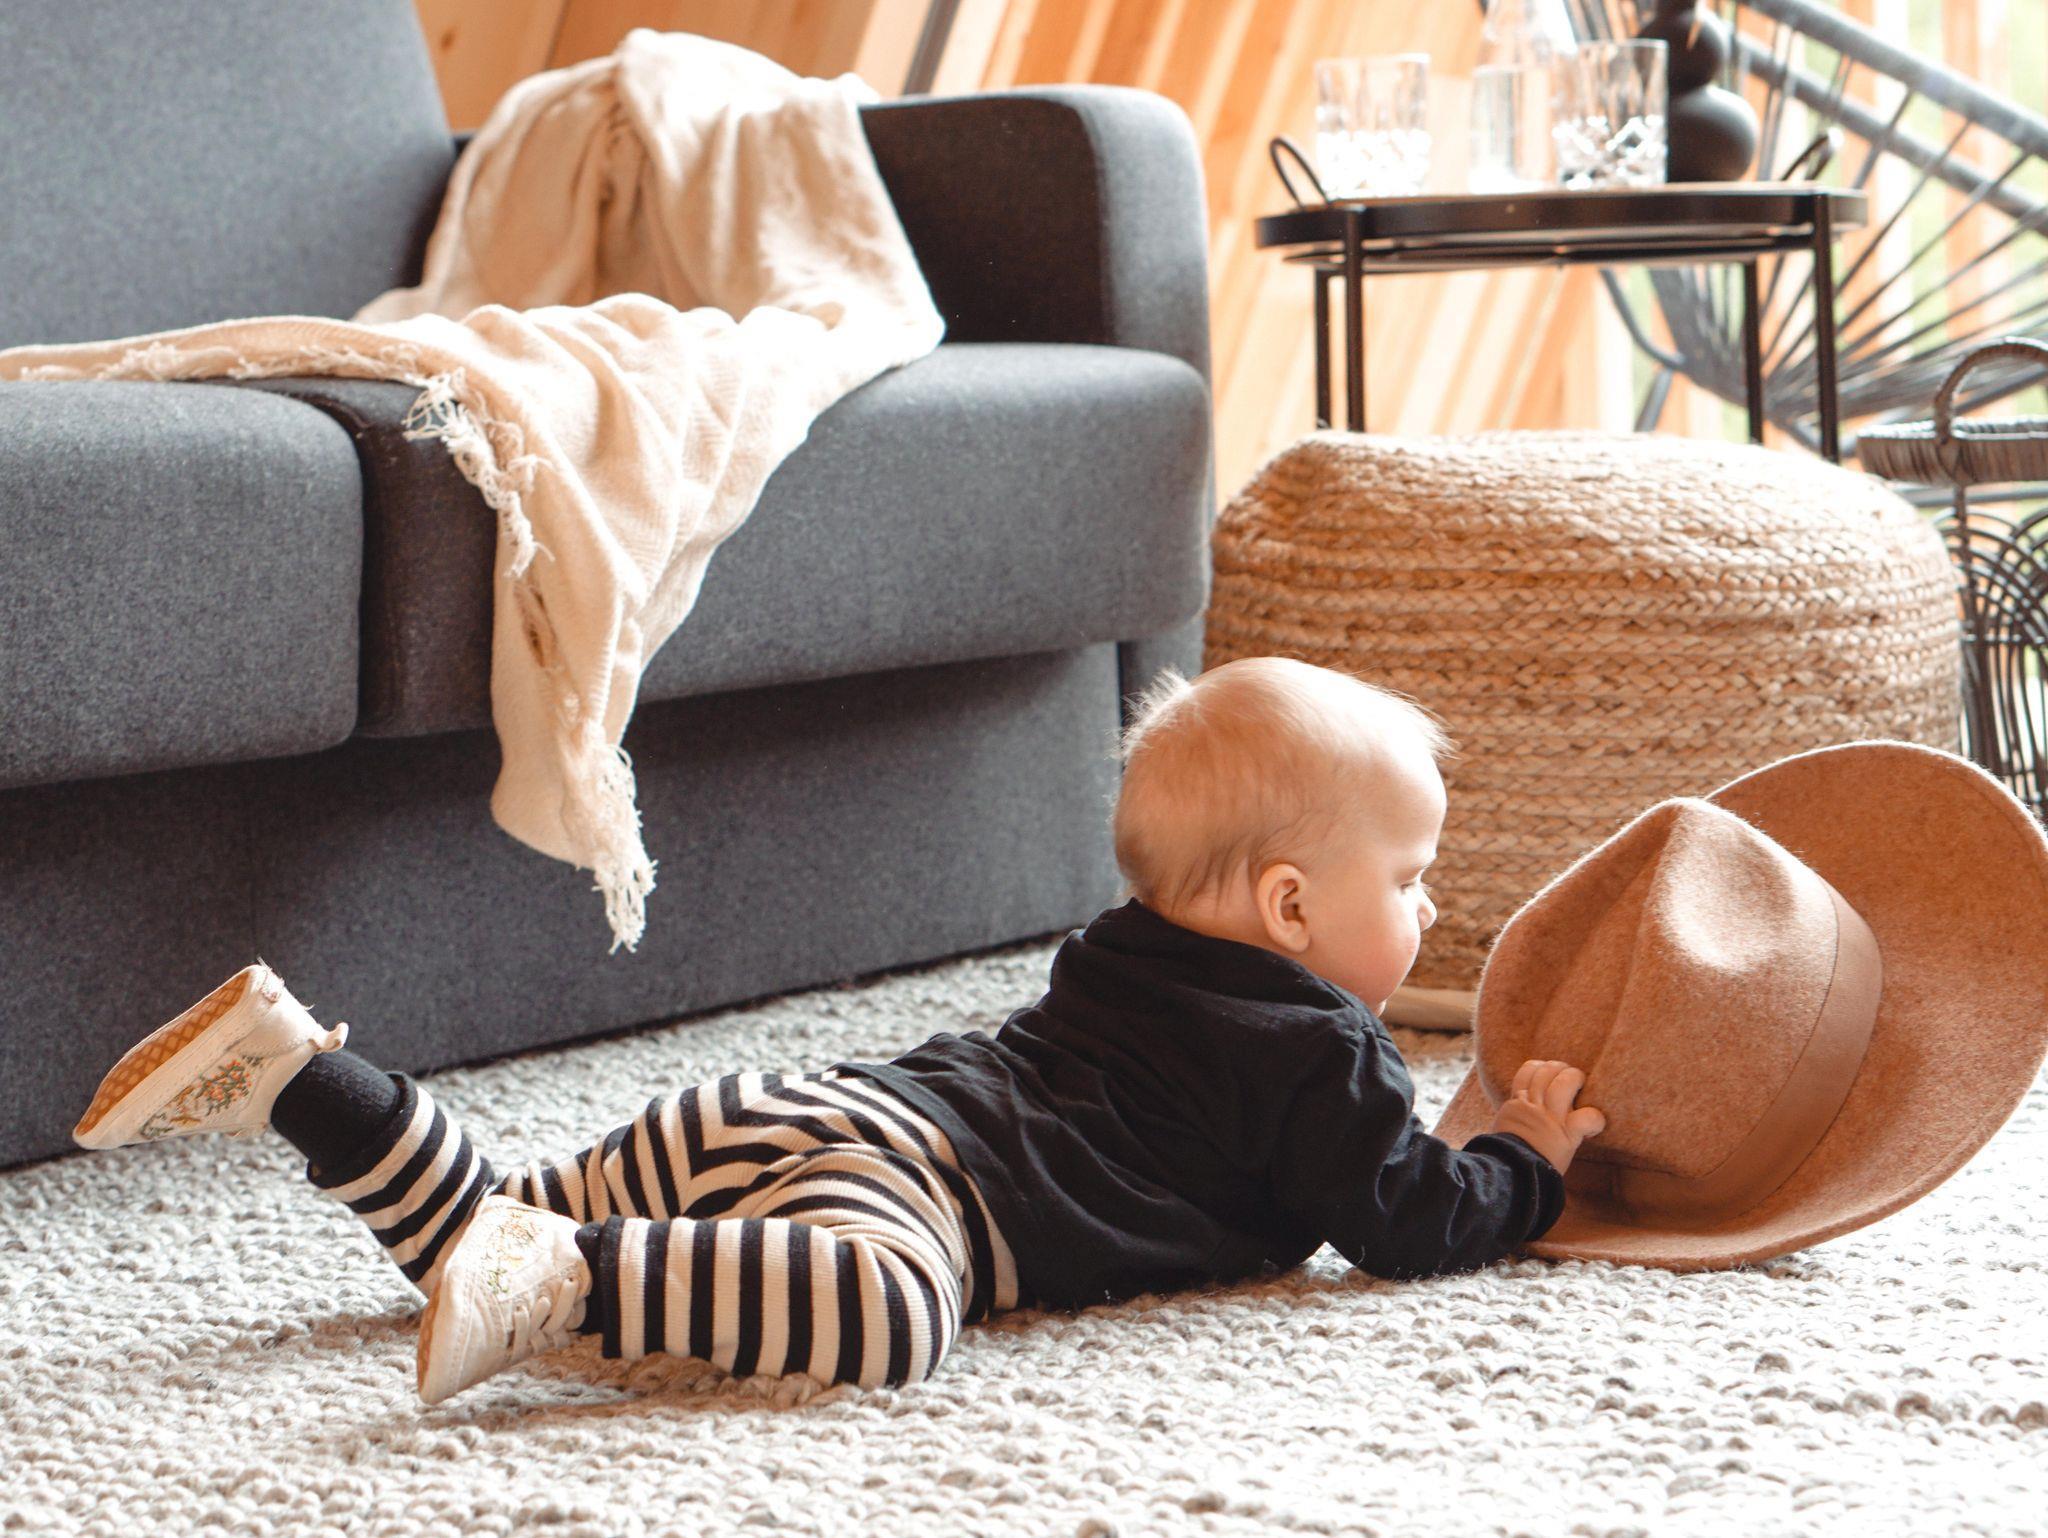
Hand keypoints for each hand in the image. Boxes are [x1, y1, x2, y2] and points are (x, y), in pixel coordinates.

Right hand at [1488, 1059, 1606, 1173]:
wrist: (1509, 1174)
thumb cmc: (1507, 1156)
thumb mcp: (1505, 1127)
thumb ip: (1516, 1116)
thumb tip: (1521, 1117)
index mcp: (1517, 1103)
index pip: (1527, 1070)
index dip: (1541, 1067)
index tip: (1548, 1075)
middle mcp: (1533, 1105)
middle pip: (1548, 1071)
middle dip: (1561, 1069)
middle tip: (1569, 1077)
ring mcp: (1550, 1117)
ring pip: (1564, 1083)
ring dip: (1576, 1079)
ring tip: (1582, 1086)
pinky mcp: (1567, 1133)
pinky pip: (1587, 1117)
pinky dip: (1595, 1119)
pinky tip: (1594, 1125)